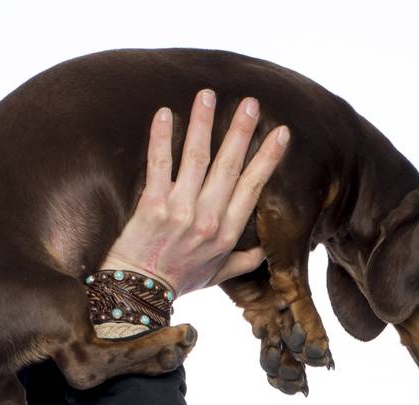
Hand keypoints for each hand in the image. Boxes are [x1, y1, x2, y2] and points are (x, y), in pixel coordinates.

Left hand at [99, 89, 289, 297]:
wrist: (137, 294)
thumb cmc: (177, 283)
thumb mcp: (216, 277)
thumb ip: (242, 262)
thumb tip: (263, 251)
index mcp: (227, 234)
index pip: (253, 187)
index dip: (268, 158)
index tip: (281, 133)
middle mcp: (208, 220)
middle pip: (230, 166)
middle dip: (242, 131)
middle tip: (251, 102)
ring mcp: (181, 212)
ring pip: (197, 158)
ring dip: (204, 123)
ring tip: (208, 95)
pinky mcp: (153, 207)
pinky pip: (159, 164)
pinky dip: (162, 137)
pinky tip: (165, 113)